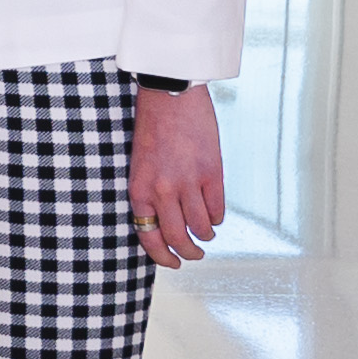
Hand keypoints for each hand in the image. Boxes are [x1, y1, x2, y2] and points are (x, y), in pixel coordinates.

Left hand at [128, 83, 225, 267]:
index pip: (149, 237)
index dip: (162, 257)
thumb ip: (150, 193)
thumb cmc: (153, 127)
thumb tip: (163, 222)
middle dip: (188, 254)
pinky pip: (218, 209)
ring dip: (205, 235)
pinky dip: (218, 217)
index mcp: (139, 189)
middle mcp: (162, 191)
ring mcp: (188, 182)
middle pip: (178, 239)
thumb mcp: (140, 164)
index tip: (172, 264)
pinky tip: (214, 214)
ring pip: (202, 228)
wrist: (170, 94)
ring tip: (206, 233)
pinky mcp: (211, 172)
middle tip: (194, 255)